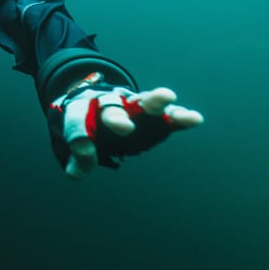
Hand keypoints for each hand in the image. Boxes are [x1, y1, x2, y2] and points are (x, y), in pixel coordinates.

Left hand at [50, 84, 203, 178]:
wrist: (98, 105)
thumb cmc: (86, 127)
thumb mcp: (74, 141)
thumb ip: (76, 158)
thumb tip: (76, 172)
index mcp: (82, 106)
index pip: (76, 117)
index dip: (78, 136)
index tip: (84, 156)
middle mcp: (108, 102)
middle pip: (110, 105)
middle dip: (116, 116)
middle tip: (124, 128)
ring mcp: (132, 105)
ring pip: (142, 100)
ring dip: (155, 100)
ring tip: (168, 97)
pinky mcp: (153, 114)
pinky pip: (168, 113)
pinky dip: (180, 114)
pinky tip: (194, 119)